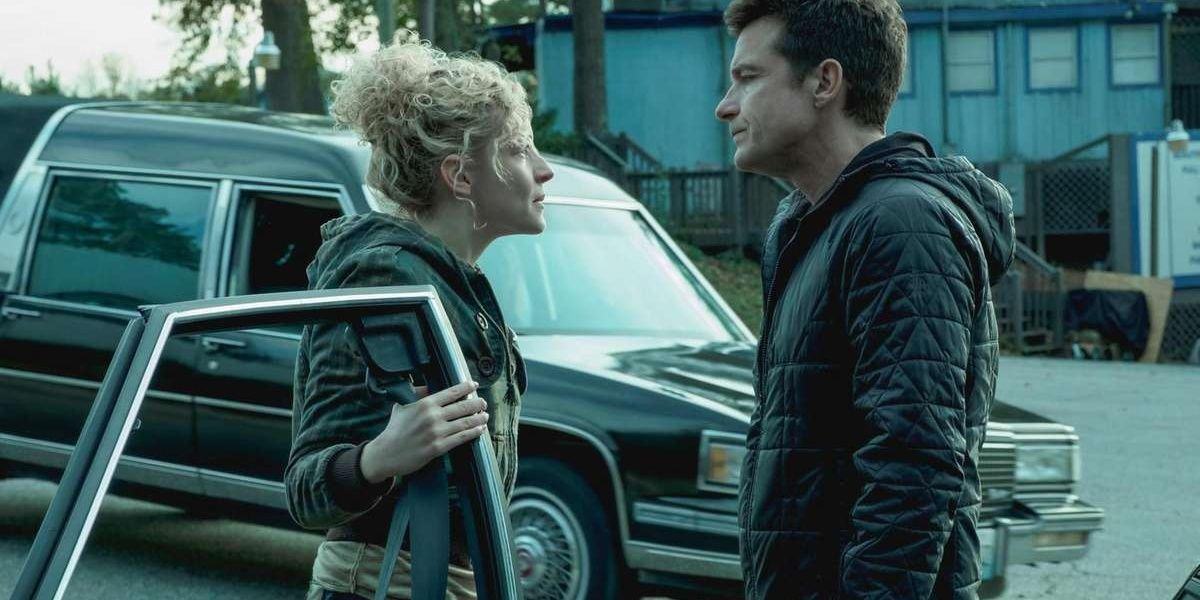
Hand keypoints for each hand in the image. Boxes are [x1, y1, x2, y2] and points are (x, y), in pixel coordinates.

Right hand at [359, 381, 487, 483]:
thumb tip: (427, 387)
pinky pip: (461, 438)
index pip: (451, 392)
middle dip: (477, 403)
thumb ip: (416, 395)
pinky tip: (480, 429)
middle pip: (463, 406)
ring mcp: (436, 432)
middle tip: (483, 402)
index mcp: (425, 404)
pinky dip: (474, 432)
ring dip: (479, 418)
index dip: (466, 387)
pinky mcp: (438, 447)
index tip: (475, 385)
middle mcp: (433, 416)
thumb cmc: (394, 430)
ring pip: (465, 422)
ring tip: (485, 415)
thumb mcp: (402, 406)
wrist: (386, 454)